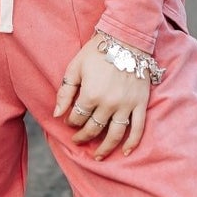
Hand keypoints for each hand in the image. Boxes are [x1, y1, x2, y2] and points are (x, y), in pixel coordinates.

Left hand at [53, 37, 149, 159]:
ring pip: (114, 135)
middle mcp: (108, 104)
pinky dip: (132, 143)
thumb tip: (57, 114)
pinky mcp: (140, 104)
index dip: (71, 122)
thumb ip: (65, 92)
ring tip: (97, 156)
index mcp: (90, 94)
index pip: (77, 118)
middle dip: (83, 137)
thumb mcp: (75, 67)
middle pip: (93, 129)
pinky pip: (137, 129)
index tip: (70, 121)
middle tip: (78, 140)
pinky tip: (124, 152)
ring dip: (104, 148)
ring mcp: (126, 105)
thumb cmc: (97, 52)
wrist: (126, 39)